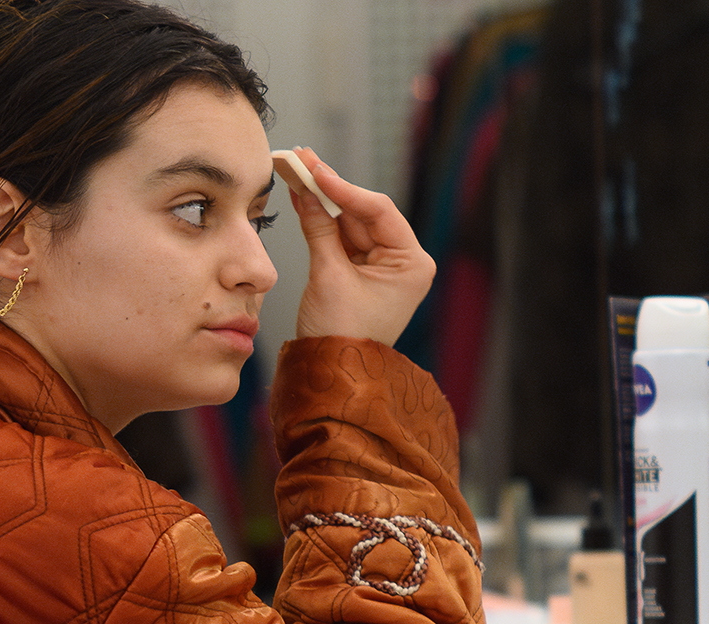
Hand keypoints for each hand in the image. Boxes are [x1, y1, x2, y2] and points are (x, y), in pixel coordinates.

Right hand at [284, 146, 435, 347]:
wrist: (329, 377)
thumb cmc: (339, 335)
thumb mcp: (329, 277)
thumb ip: (319, 230)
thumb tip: (305, 191)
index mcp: (411, 263)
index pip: (379, 211)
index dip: (344, 188)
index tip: (316, 170)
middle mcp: (401, 261)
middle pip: (363, 213)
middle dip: (330, 189)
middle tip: (303, 160)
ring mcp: (379, 267)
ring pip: (349, 223)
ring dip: (322, 201)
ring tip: (297, 172)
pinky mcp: (358, 273)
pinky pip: (339, 239)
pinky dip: (320, 221)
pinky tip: (302, 197)